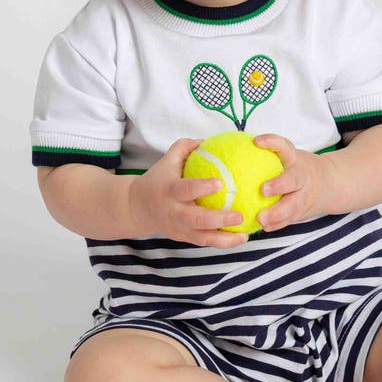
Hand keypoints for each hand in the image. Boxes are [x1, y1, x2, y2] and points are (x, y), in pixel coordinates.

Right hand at [127, 137, 248, 247]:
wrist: (136, 208)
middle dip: (218, 220)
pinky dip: (223, 243)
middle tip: (240, 215)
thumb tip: (208, 139)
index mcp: (169, 191)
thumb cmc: (158, 180)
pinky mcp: (184, 239)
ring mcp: (179, 228)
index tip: (220, 183)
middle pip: (197, 220)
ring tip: (245, 235)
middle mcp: (174, 212)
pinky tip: (241, 237)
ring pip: (202, 238)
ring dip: (225, 239)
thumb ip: (185, 148)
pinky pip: (205, 242)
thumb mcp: (166, 161)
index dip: (202, 187)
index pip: (186, 189)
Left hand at [253, 133, 334, 231]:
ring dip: (277, 213)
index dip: (272, 143)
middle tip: (263, 190)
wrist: (332, 184)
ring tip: (261, 218)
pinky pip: (289, 220)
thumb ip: (267, 155)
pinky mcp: (301, 212)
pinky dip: (278, 224)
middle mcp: (301, 177)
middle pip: (293, 180)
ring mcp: (303, 196)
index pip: (285, 147)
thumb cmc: (299, 168)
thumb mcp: (290, 157)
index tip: (257, 141)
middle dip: (279, 185)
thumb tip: (230, 149)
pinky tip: (265, 227)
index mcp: (295, 160)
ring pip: (292, 206)